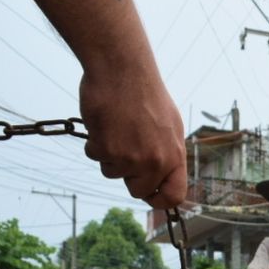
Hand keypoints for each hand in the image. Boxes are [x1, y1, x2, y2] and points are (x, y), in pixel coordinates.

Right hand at [77, 67, 186, 207]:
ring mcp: (129, 158)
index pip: (174, 196)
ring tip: (116, 127)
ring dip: (109, 155)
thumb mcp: (170, 126)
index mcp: (174, 156)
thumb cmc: (146, 93)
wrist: (122, 69)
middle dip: (129, 175)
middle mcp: (155, 162)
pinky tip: (103, 121)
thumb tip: (163, 179)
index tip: (150, 195)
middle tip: (125, 149)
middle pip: (138, 190)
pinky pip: (94, 156)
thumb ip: (168, 155)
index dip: (159, 200)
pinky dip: (94, 141)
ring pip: (112, 173)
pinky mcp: (105, 149)